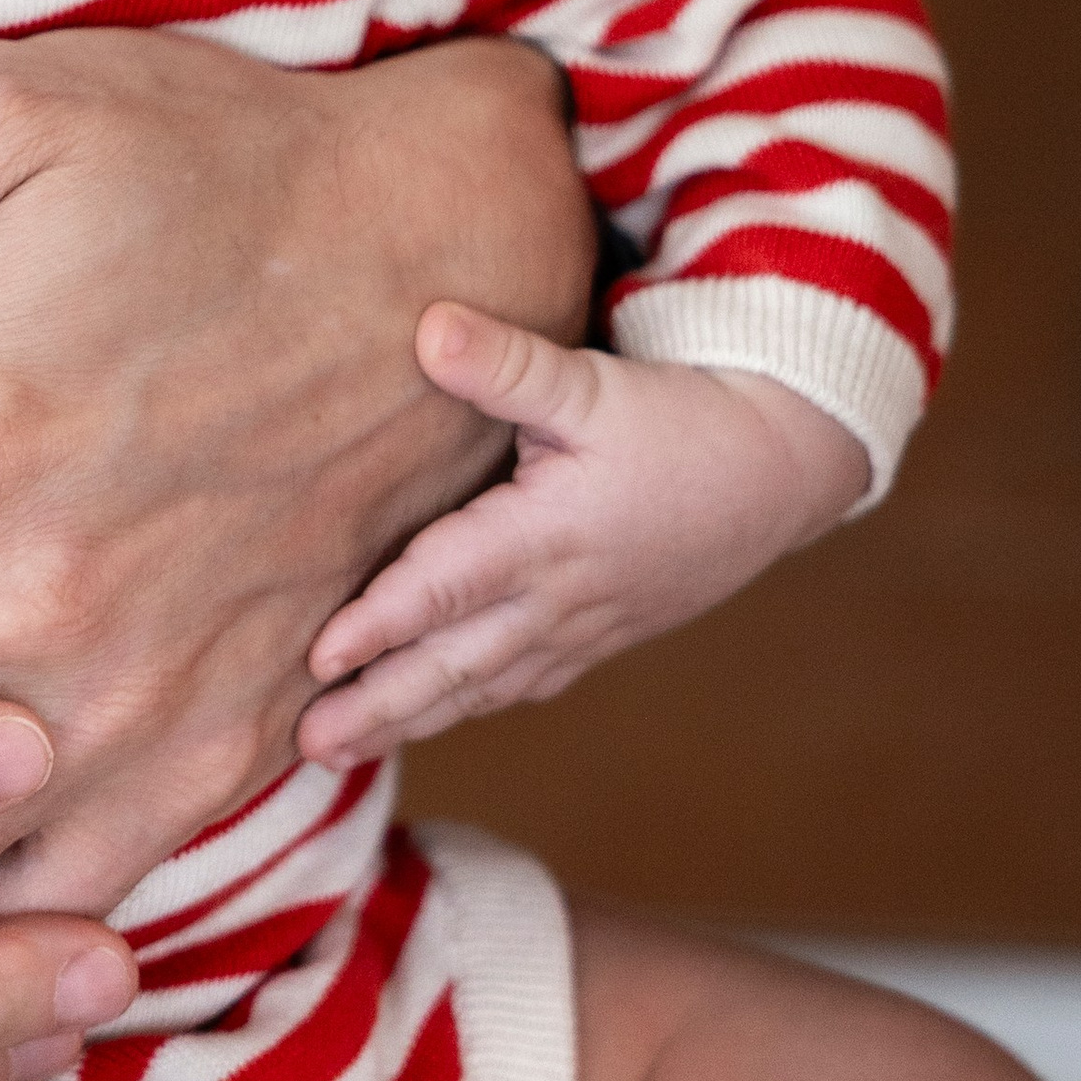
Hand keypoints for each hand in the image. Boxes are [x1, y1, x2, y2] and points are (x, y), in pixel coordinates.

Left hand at [298, 306, 870, 761]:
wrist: (777, 474)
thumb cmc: (677, 421)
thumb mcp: (591, 384)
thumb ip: (506, 364)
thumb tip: (426, 327)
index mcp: (544, 536)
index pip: (444, 588)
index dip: (378, 624)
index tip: (315, 657)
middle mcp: (557, 598)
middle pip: (451, 664)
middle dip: (377, 706)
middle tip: (303, 746)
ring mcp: (580, 629)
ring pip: (482, 688)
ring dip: (409, 722)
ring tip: (336, 753)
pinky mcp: (598, 639)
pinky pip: (521, 687)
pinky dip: (468, 711)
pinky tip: (427, 725)